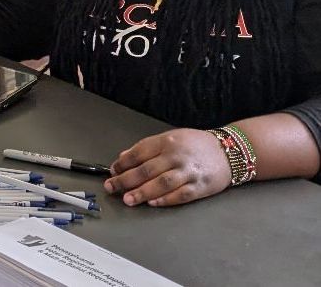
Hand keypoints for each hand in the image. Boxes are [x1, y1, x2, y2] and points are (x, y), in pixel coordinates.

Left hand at [104, 128, 230, 206]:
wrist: (228, 151)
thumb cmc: (195, 144)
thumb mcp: (170, 137)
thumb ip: (147, 148)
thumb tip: (124, 157)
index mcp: (166, 141)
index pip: (139, 152)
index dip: (123, 163)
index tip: (112, 171)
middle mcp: (176, 155)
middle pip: (146, 169)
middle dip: (126, 180)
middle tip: (112, 187)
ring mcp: (188, 172)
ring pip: (161, 183)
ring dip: (142, 192)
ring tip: (128, 199)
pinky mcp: (200, 187)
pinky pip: (180, 195)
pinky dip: (165, 200)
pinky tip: (153, 203)